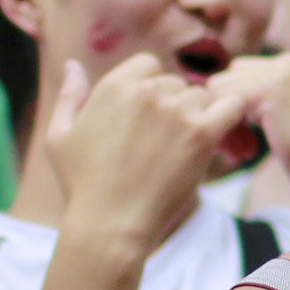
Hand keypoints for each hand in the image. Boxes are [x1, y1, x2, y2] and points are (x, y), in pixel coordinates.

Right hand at [45, 54, 250, 263]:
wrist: (108, 225)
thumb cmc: (81, 185)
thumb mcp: (59, 137)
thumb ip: (69, 95)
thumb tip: (72, 63)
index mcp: (113, 86)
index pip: (149, 64)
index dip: (152, 87)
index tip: (148, 116)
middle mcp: (146, 92)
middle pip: (176, 83)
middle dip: (173, 106)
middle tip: (163, 142)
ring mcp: (176, 112)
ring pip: (201, 97)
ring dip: (197, 116)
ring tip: (181, 149)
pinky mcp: (201, 134)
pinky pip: (231, 106)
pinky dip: (228, 115)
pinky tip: (217, 136)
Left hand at [205, 52, 289, 214]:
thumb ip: (270, 98)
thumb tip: (230, 99)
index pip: (243, 71)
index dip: (237, 101)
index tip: (245, 133)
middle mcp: (289, 61)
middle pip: (230, 75)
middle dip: (227, 106)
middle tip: (238, 141)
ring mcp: (281, 73)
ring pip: (221, 86)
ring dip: (223, 118)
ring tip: (239, 147)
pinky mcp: (270, 90)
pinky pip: (223, 101)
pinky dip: (226, 127)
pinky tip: (241, 149)